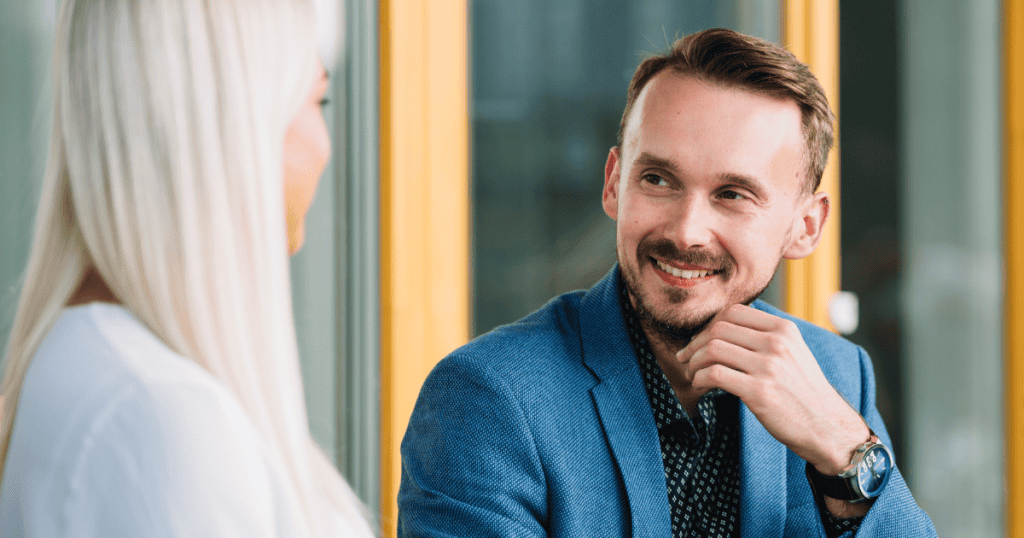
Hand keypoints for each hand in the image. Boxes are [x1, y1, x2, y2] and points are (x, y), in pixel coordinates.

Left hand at [675, 304, 869, 476]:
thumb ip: (766, 337)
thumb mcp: (793, 353)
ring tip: (690, 374)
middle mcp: (776, 343)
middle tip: (685, 358)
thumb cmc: (803, 392)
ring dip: (693, 362)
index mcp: (783, 329)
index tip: (700, 341)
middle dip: (695, 343)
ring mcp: (768, 366)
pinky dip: (698, 378)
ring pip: (712, 350)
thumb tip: (723, 329)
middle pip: (718, 329)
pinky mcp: (759, 391)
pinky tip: (699, 386)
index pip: (733, 312)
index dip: (709, 325)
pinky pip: (714, 375)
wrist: (827, 427)